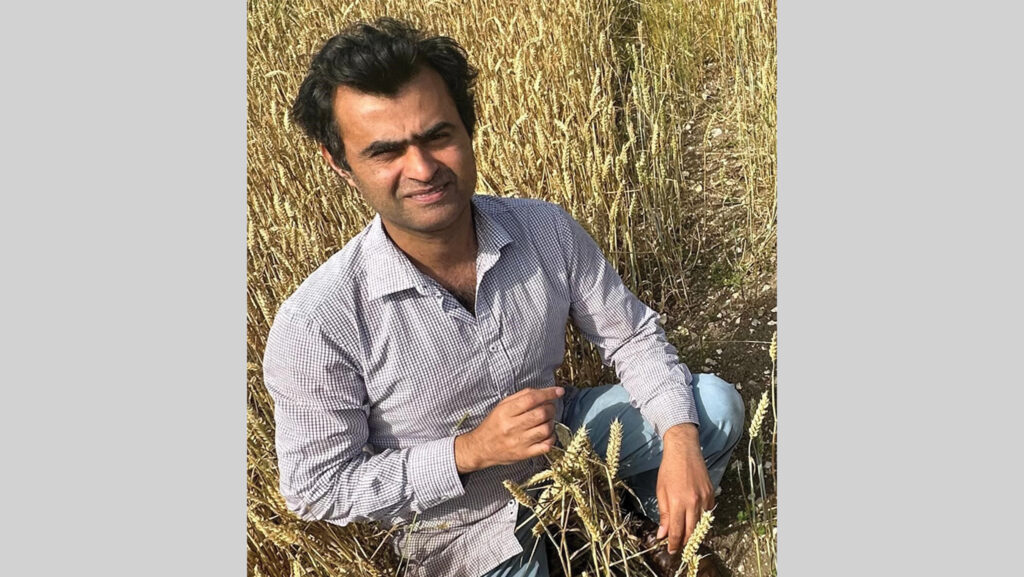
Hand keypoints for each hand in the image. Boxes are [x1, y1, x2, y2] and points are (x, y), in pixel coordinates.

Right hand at [454, 386, 563, 472]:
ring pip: (545, 429)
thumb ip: (521, 396)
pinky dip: (551, 438)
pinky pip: (546, 446)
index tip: (558, 391)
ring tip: (547, 421)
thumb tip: (543, 392)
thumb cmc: (493, 425)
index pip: (531, 399)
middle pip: (541, 413)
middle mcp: (512, 427)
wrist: (481, 448)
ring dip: (552, 422)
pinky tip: (547, 434)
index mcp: (505, 412)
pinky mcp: (524, 454)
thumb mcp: (502, 406)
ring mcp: (519, 442)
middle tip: (550, 407)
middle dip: (551, 408)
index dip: (548, 393)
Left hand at [656, 423, 713, 554]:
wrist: (684, 451)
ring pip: (701, 524)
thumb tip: (662, 534)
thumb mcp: (661, 492)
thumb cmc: (669, 470)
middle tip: (680, 548)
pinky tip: (695, 518)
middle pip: (691, 531)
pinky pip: (708, 512)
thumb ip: (663, 514)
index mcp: (677, 502)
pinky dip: (702, 518)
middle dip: (685, 542)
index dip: (674, 544)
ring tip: (687, 537)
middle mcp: (693, 502)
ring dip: (694, 532)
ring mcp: (704, 498)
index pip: (677, 531)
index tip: (671, 551)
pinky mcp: (711, 494)